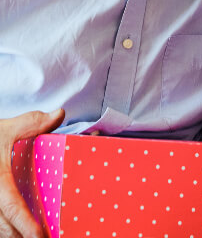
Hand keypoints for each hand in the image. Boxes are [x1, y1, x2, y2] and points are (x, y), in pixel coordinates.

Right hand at [0, 108, 64, 237]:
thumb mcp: (6, 128)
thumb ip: (32, 123)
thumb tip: (59, 114)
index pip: (12, 207)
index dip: (26, 225)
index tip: (41, 236)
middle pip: (3, 227)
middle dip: (23, 236)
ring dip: (14, 234)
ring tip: (35, 236)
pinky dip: (6, 227)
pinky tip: (19, 230)